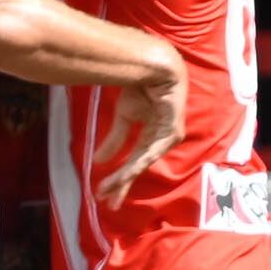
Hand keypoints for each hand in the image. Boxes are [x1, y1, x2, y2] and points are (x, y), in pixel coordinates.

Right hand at [92, 48, 186, 204]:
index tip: (103, 194)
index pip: (133, 164)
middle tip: (109, 204)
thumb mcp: (124, 117)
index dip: (119, 179)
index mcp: (151, 139)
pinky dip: (137, 162)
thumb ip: (114, 140)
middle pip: (139, 168)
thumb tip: (98, 162)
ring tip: (110, 190)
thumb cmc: (141, 88)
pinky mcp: (172, 130)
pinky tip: (125, 173)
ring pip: (143, 162)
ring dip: (126, 177)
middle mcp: (161, 142)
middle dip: (123, 186)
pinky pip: (151, 150)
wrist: (152, 65)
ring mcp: (168, 137)